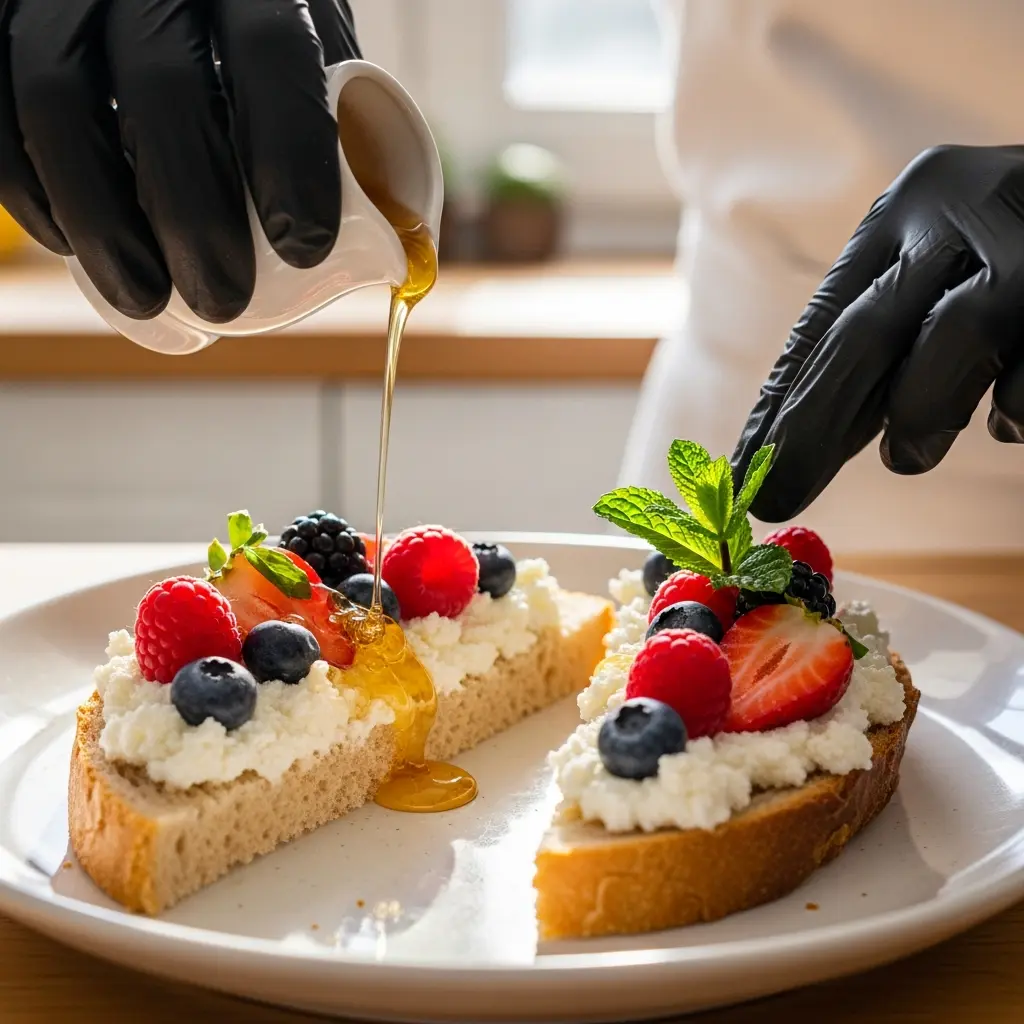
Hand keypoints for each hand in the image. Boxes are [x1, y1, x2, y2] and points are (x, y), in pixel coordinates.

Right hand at [0, 0, 359, 321]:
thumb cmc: (254, 40)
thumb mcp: (313, 54)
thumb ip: (345, 127)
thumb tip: (401, 248)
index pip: (273, 54)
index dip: (290, 154)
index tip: (309, 248)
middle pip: (163, 91)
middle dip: (196, 218)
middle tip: (225, 303)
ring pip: (57, 102)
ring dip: (104, 224)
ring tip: (149, 300)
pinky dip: (30, 192)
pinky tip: (73, 249)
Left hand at [732, 144, 1023, 521]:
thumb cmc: (1016, 245)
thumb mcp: (941, 262)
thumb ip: (884, 335)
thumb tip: (794, 440)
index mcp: (913, 202)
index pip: (826, 318)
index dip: (782, 402)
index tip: (745, 466)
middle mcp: (969, 209)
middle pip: (867, 332)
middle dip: (812, 429)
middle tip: (777, 498)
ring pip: (958, 337)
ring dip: (920, 416)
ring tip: (907, 456)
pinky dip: (1015, 411)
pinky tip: (1009, 421)